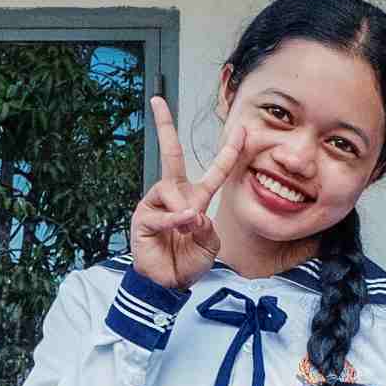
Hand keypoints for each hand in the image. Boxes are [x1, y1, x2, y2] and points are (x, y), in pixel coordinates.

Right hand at [129, 95, 228, 289]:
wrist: (170, 283)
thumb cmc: (190, 261)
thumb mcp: (209, 243)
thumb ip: (206, 227)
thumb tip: (192, 213)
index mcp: (196, 198)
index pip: (215, 170)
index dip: (228, 151)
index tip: (241, 130)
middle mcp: (174, 195)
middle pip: (171, 155)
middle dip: (164, 127)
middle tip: (157, 102)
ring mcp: (156, 204)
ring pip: (170, 190)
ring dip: (183, 209)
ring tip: (188, 227)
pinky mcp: (143, 218)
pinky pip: (161, 213)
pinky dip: (173, 220)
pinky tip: (181, 224)